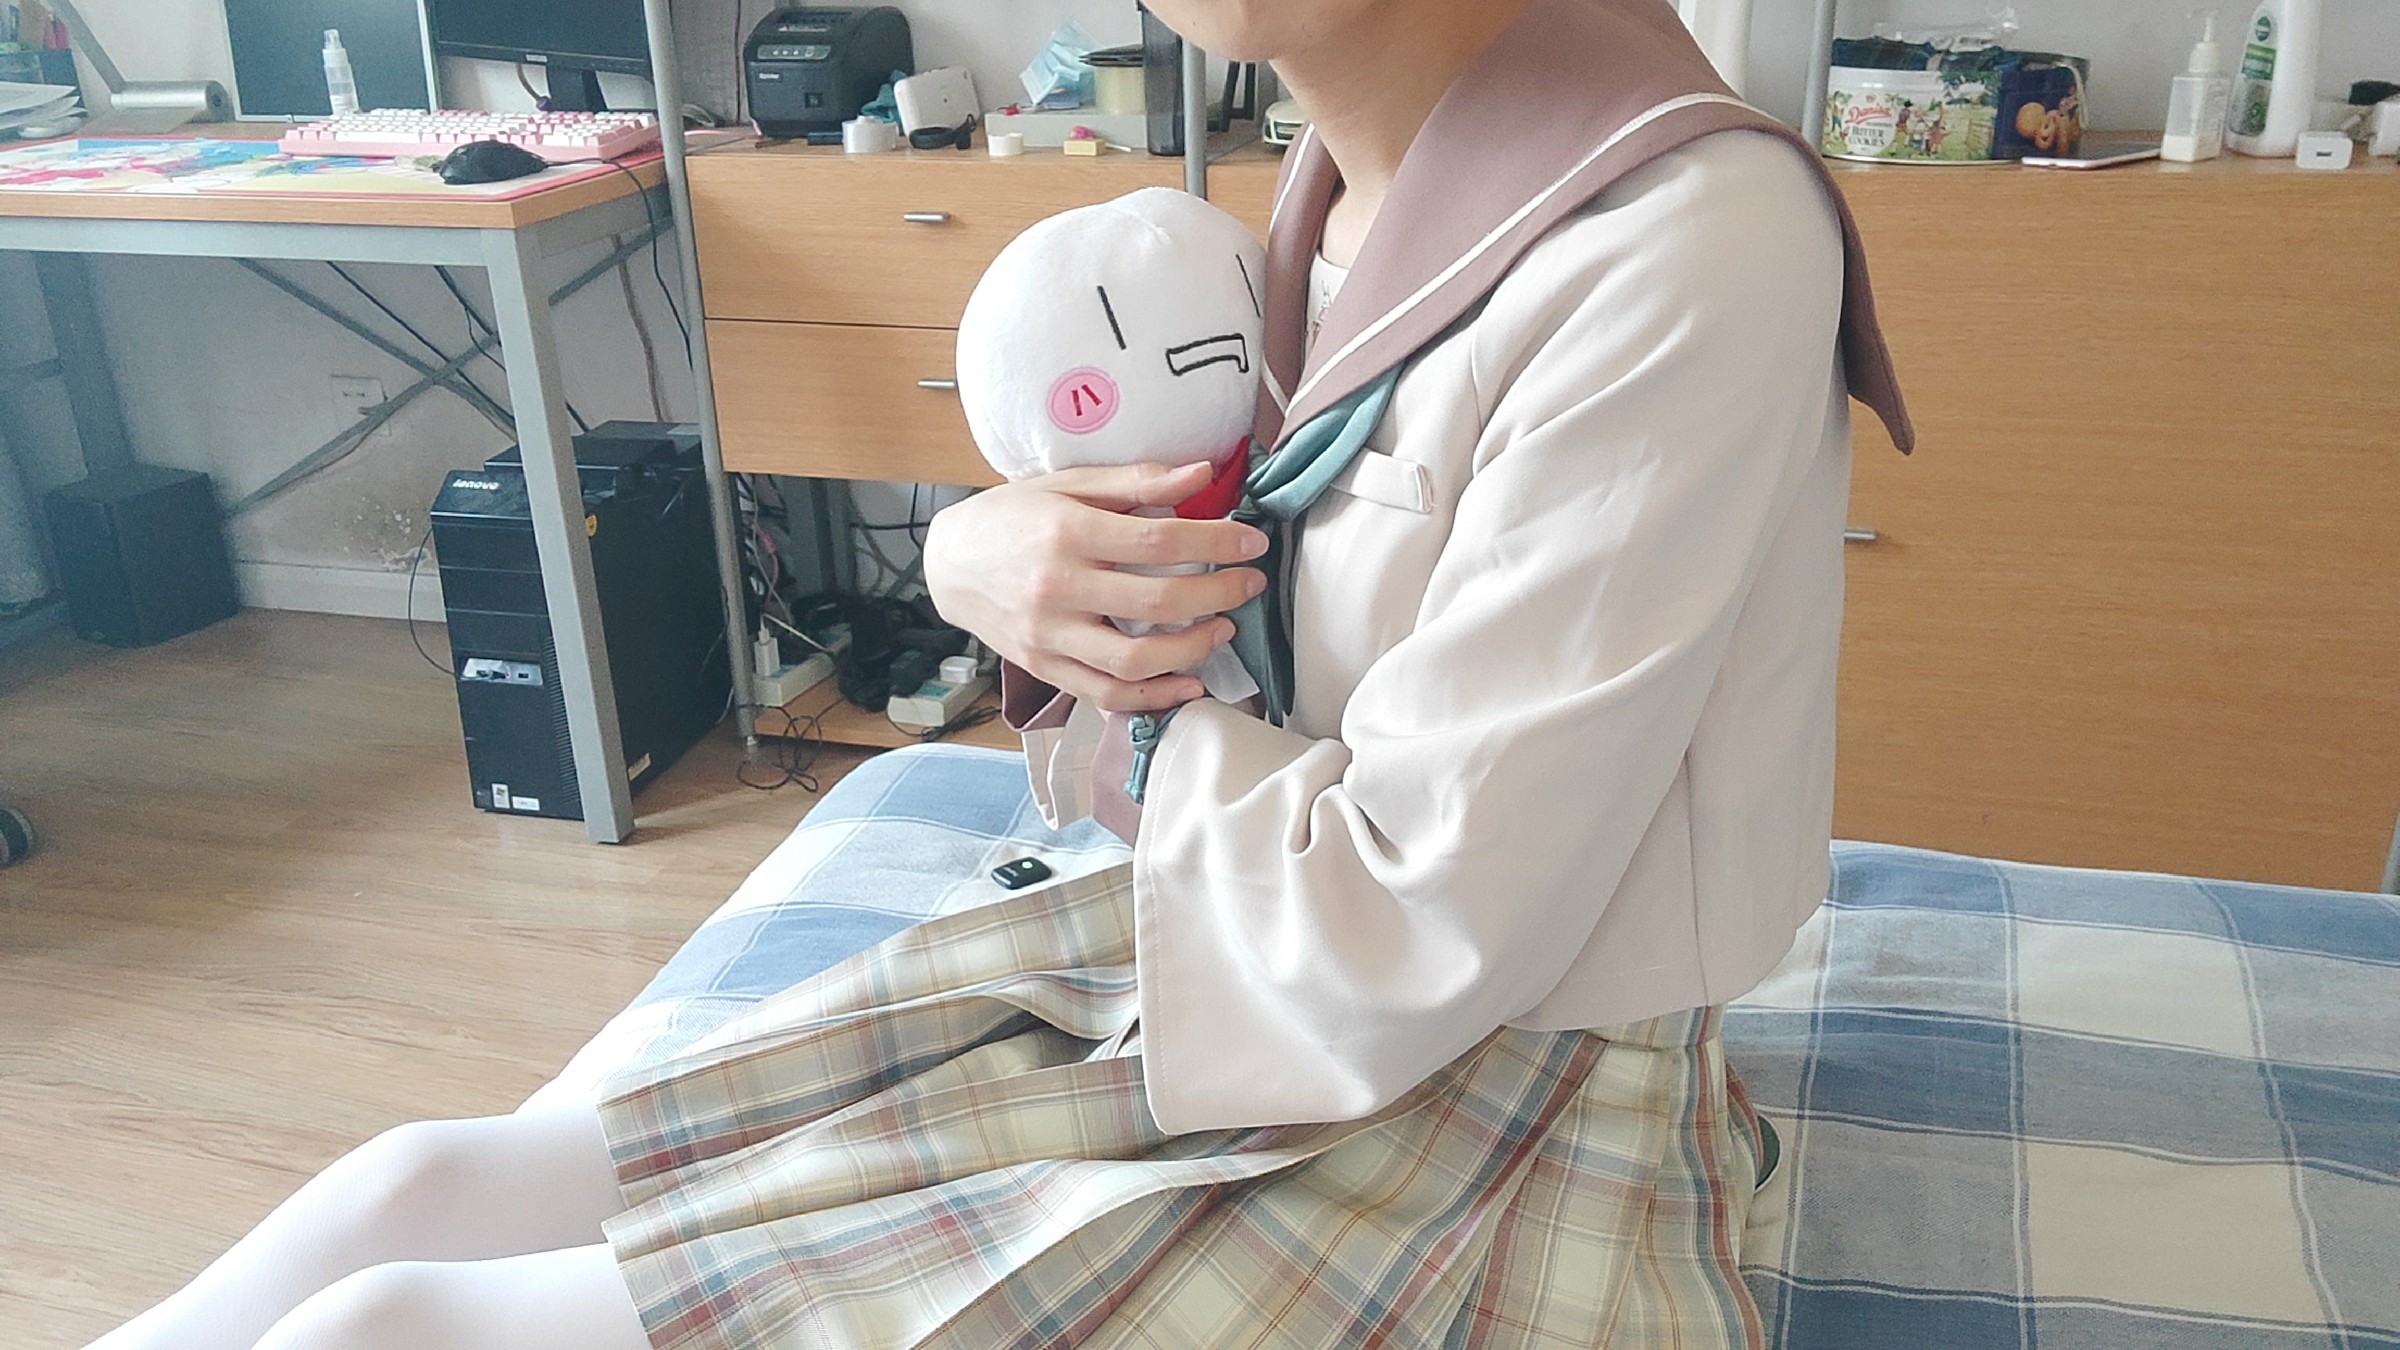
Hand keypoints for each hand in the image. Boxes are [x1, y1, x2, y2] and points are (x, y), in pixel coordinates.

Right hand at [925, 462, 1269, 713]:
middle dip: (1219, 594)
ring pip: (1135, 660)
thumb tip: (1202, 474)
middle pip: (1157, 602)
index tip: (1251, 543)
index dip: (1215, 543)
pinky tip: (1188, 683)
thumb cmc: (1011, 516)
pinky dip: (1153, 697)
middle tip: (1249, 585)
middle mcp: (1057, 587)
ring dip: (1193, 649)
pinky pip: (1106, 694)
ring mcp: (1050, 635)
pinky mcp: (1045, 667)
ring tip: (1223, 629)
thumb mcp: (1067, 484)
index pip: (1158, 541)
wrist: (949, 564)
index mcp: (1066, 532)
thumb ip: (1135, 482)